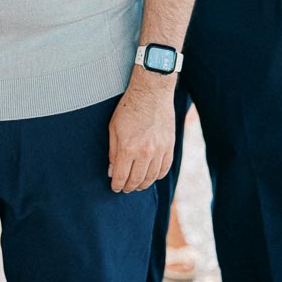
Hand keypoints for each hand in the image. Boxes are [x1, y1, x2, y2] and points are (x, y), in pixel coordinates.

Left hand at [107, 73, 174, 192]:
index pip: (122, 177)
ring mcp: (159, 150)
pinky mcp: (169, 146)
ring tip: (137, 184)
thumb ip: (113, 152)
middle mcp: (145, 152)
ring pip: (152, 177)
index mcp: (128, 148)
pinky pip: (165, 169)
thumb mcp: (113, 128)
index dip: (117, 186)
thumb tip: (112, 172)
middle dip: (129, 187)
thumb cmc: (129, 108)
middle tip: (125, 188)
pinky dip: (157, 176)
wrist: (151, 92)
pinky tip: (151, 176)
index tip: (115, 188)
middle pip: (137, 180)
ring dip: (143, 184)